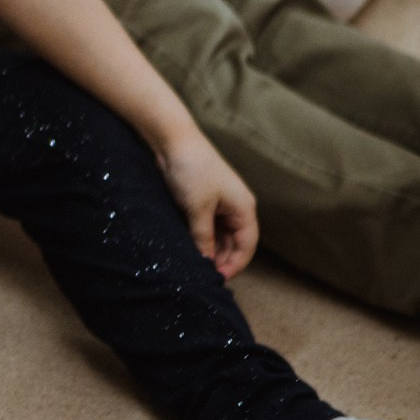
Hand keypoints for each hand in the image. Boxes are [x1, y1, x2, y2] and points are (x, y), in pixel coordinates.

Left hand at [151, 128, 258, 278]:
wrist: (172, 140)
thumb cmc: (191, 171)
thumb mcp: (198, 209)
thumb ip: (203, 237)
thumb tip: (205, 262)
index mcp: (244, 208)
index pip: (247, 245)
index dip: (234, 264)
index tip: (217, 280)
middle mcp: (236, 207)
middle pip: (234, 242)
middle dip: (221, 259)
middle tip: (202, 277)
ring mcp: (219, 203)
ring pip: (219, 235)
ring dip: (209, 250)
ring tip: (195, 266)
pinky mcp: (202, 199)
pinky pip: (206, 225)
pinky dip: (200, 238)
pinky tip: (189, 248)